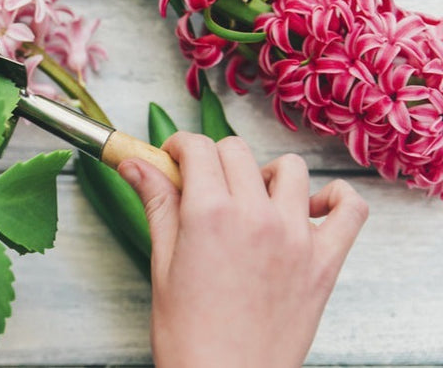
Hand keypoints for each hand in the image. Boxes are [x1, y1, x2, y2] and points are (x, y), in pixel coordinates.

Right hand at [118, 133, 368, 367]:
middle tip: (201, 187)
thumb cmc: (189, 336)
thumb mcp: (161, 264)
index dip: (179, 149)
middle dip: (213, 160)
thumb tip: (134, 165)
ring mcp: (297, 236)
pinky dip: (334, 198)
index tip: (172, 161)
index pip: (198, 148)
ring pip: (289, 168)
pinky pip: (349, 208)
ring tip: (250, 200)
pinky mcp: (325, 261)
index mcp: (210, 214)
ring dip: (265, 175)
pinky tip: (309, 209)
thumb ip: (156, 205)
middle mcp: (257, 216)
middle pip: (236, 151)